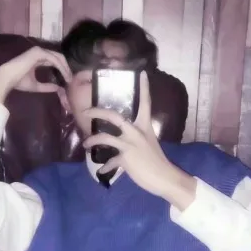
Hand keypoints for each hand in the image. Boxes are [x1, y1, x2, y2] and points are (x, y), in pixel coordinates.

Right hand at [0, 46, 71, 103]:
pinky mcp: (38, 52)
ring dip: (65, 68)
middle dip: (66, 68)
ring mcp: (38, 51)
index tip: (68, 80)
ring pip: (58, 57)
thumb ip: (47, 86)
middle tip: (71, 79)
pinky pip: (54, 59)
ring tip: (69, 78)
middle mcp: (39, 52)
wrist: (7, 79)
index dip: (63, 69)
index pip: (55, 61)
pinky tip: (64, 74)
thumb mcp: (36, 86)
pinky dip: (61, 67)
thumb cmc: (18, 82)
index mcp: (38, 58)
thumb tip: (58, 89)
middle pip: (59, 57)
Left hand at [83, 72, 196, 208]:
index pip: (145, 103)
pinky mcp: (126, 157)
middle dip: (97, 111)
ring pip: (104, 137)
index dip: (143, 87)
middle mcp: (137, 132)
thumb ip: (135, 139)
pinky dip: (105, 167)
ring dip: (92, 141)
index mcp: (145, 126)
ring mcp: (130, 144)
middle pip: (114, 116)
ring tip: (86, 144)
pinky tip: (102, 171)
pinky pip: (110, 161)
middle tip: (86, 110)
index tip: (141, 73)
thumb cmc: (157, 162)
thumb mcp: (148, 144)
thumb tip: (122, 142)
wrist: (164, 178)